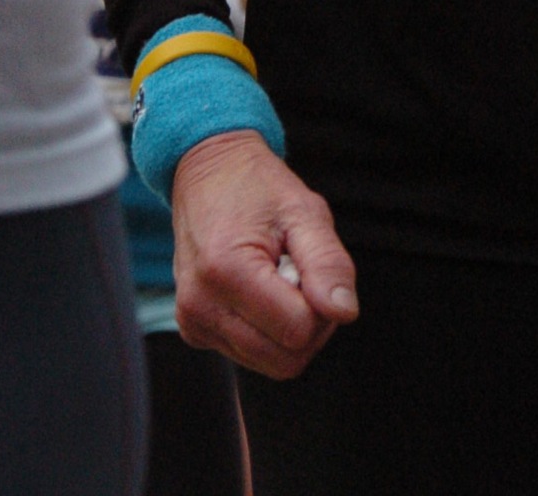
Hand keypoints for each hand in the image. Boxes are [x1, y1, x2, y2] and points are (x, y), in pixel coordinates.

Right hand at [171, 130, 357, 377]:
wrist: (208, 174)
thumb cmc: (258, 188)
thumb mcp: (304, 211)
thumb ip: (328, 262)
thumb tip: (344, 311)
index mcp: (227, 272)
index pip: (299, 331)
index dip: (321, 305)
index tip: (311, 267)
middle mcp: (200, 307)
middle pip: (285, 360)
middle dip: (309, 324)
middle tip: (302, 275)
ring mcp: (192, 324)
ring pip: (268, 363)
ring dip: (288, 328)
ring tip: (280, 277)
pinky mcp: (193, 331)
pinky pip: (248, 354)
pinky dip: (266, 330)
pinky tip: (261, 289)